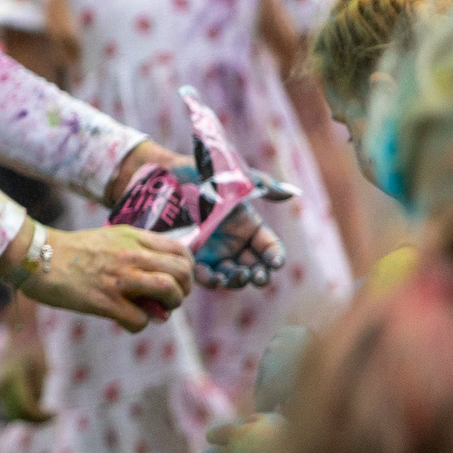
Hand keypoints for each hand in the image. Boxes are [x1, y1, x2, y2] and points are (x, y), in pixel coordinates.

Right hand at [0, 322, 52, 422]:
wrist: (21, 333)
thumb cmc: (38, 348)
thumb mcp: (46, 367)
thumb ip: (44, 389)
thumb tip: (47, 409)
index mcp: (16, 376)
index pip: (28, 406)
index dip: (43, 416)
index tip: (56, 415)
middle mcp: (4, 383)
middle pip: (19, 413)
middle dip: (36, 420)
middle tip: (52, 418)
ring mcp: (0, 385)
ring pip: (13, 412)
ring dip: (28, 416)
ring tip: (45, 413)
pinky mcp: (0, 386)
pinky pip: (10, 405)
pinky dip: (22, 409)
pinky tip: (36, 405)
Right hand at [21, 223, 192, 331]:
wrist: (36, 257)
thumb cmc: (71, 252)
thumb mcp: (108, 240)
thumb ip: (135, 256)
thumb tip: (158, 288)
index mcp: (132, 237)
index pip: (181, 251)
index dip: (186, 270)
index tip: (176, 280)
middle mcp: (130, 255)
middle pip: (181, 272)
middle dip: (183, 291)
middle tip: (168, 300)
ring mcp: (119, 278)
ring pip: (169, 291)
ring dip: (169, 307)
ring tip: (155, 311)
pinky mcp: (105, 300)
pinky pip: (141, 319)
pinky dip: (140, 324)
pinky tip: (127, 321)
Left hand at [181, 86, 290, 288]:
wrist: (161, 174)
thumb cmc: (198, 172)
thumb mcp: (230, 175)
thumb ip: (261, 185)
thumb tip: (291, 193)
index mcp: (247, 225)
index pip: (269, 246)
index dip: (275, 256)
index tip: (275, 262)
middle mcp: (232, 242)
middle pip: (254, 266)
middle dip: (260, 274)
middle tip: (258, 276)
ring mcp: (212, 251)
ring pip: (232, 275)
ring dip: (238, 280)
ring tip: (237, 277)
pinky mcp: (190, 256)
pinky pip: (203, 275)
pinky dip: (210, 280)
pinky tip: (212, 277)